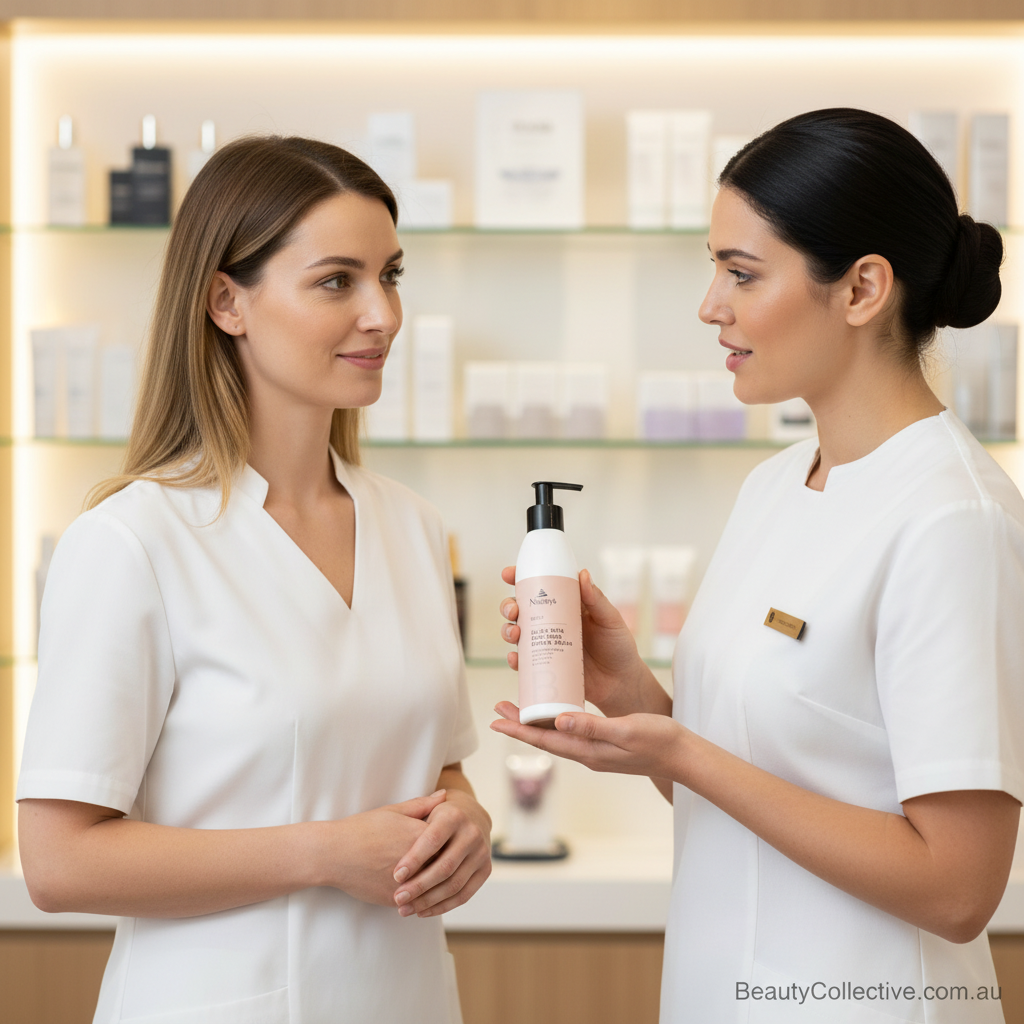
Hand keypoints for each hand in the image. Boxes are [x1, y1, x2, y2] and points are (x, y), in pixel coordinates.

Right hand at [324, 791, 446, 906]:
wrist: (333, 854)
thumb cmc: (362, 828)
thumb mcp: (393, 811)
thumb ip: (422, 805)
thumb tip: (445, 795)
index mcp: (419, 836)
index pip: (450, 840)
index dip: (452, 840)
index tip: (454, 840)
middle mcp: (417, 861)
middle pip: (445, 865)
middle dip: (448, 864)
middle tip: (454, 862)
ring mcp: (407, 884)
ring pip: (433, 888)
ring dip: (438, 886)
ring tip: (441, 880)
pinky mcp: (395, 900)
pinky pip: (416, 902)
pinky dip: (421, 898)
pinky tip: (423, 894)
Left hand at [390, 789, 491, 917]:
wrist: (471, 817)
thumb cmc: (439, 817)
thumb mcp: (426, 810)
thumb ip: (411, 819)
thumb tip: (395, 835)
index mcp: (455, 816)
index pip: (433, 841)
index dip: (414, 860)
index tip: (395, 876)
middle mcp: (472, 834)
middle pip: (445, 867)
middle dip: (419, 886)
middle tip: (398, 898)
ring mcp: (482, 853)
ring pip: (454, 885)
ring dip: (428, 901)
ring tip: (405, 909)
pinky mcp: (485, 870)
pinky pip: (463, 896)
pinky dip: (442, 907)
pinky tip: (422, 911)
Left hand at [490, 705, 686, 779]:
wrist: (683, 756)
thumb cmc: (659, 741)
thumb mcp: (625, 730)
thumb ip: (593, 727)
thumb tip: (559, 722)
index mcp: (589, 752)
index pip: (545, 741)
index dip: (518, 730)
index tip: (496, 719)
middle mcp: (587, 754)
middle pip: (545, 739)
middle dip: (520, 724)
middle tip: (498, 708)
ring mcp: (596, 752)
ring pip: (557, 737)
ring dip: (535, 724)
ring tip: (518, 708)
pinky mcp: (604, 746)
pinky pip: (572, 734)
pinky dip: (556, 723)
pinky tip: (555, 713)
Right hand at [499, 565, 659, 715]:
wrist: (621, 684)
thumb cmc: (618, 647)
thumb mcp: (610, 620)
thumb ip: (597, 599)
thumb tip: (583, 574)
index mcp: (566, 605)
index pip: (540, 586)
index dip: (520, 578)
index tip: (509, 574)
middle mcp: (551, 622)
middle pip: (521, 609)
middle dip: (508, 606)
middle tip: (513, 610)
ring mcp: (546, 644)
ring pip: (517, 633)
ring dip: (508, 630)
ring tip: (515, 633)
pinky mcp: (545, 666)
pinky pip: (523, 662)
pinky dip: (514, 659)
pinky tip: (515, 658)